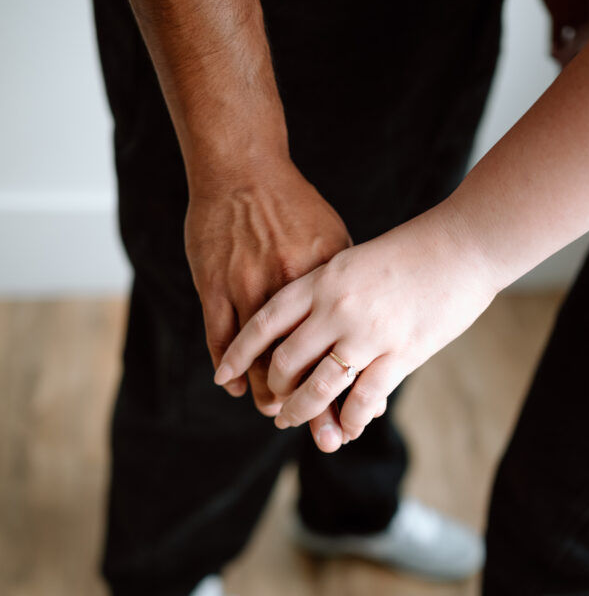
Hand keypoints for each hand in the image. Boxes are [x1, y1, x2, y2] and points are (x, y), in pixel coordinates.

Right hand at [185, 158, 351, 419]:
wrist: (243, 169)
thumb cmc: (295, 206)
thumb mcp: (334, 241)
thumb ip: (346, 286)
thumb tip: (366, 324)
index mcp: (323, 280)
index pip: (335, 347)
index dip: (342, 387)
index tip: (348, 415)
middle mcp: (287, 288)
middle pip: (298, 362)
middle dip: (305, 402)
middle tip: (310, 425)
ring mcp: (247, 288)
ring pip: (257, 359)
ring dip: (266, 391)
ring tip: (276, 410)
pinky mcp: (214, 286)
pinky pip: (220, 339)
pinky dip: (228, 367)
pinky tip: (235, 386)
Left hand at [214, 205, 498, 452]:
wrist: (464, 244)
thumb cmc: (412, 250)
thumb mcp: (354, 259)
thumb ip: (325, 286)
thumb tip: (301, 314)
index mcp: (322, 279)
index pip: (265, 322)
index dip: (240, 352)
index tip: (223, 375)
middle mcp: (337, 307)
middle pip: (287, 361)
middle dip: (274, 389)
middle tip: (272, 406)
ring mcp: (368, 333)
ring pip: (319, 388)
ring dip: (302, 412)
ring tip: (292, 422)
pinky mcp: (400, 354)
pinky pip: (363, 400)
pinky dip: (350, 420)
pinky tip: (346, 429)